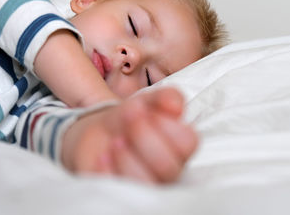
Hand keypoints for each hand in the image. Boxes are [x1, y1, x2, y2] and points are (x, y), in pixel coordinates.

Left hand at [61, 87, 197, 182]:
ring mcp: (147, 185)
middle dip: (144, 138)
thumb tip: (175, 106)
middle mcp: (169, 170)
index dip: (166, 125)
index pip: (188, 143)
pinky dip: (108, 169)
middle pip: (169, 167)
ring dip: (127, 157)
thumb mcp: (148, 100)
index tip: (145, 110)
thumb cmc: (132, 117)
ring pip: (147, 184)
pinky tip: (103, 156)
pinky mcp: (122, 193)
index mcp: (180, 147)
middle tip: (128, 121)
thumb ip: (167, 97)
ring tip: (115, 141)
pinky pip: (119, 191)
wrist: (101, 132)